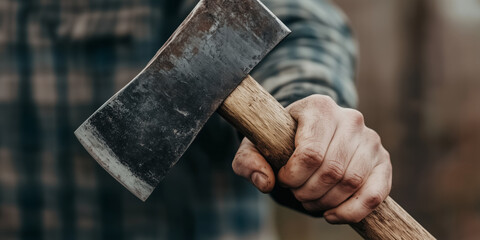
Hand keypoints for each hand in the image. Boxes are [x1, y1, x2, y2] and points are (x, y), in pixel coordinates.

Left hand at [232, 95, 391, 223]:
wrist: (308, 135)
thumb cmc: (280, 141)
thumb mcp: (255, 147)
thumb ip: (248, 161)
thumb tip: (265, 182)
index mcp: (319, 107)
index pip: (310, 154)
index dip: (293, 177)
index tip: (283, 179)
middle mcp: (349, 118)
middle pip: (331, 171)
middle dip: (307, 192)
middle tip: (296, 193)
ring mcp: (370, 139)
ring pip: (351, 183)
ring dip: (326, 203)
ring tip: (310, 201)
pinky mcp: (383, 160)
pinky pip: (375, 194)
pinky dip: (352, 212)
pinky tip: (332, 215)